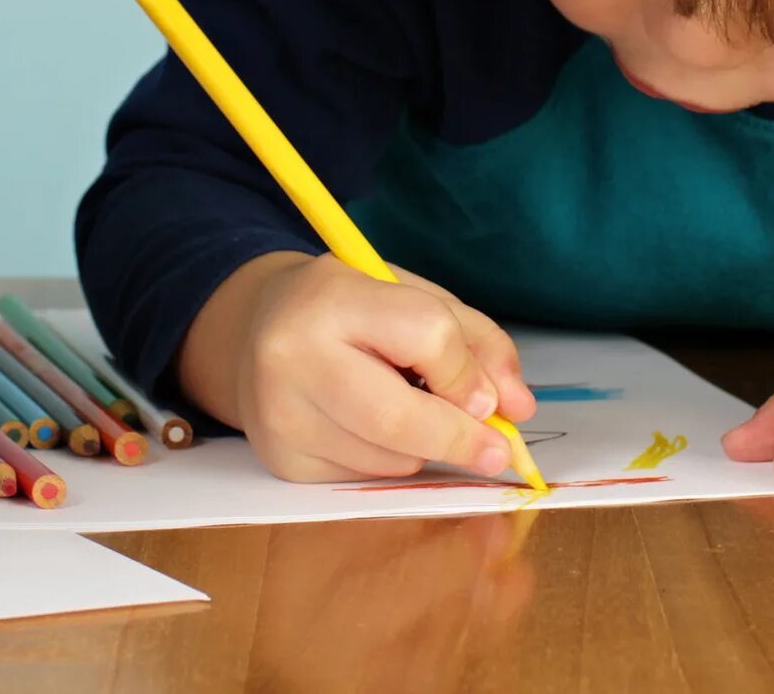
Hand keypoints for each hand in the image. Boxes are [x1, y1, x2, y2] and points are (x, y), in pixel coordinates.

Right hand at [186, 252, 537, 482]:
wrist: (255, 330)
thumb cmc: (347, 309)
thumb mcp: (409, 295)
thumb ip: (472, 342)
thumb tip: (518, 407)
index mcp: (332, 296)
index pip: (423, 335)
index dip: (466, 372)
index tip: (490, 398)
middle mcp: (293, 355)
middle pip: (398, 417)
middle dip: (460, 439)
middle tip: (498, 451)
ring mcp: (280, 414)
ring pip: (388, 458)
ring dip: (423, 449)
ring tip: (408, 409)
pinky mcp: (281, 459)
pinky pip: (364, 478)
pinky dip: (389, 462)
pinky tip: (369, 428)